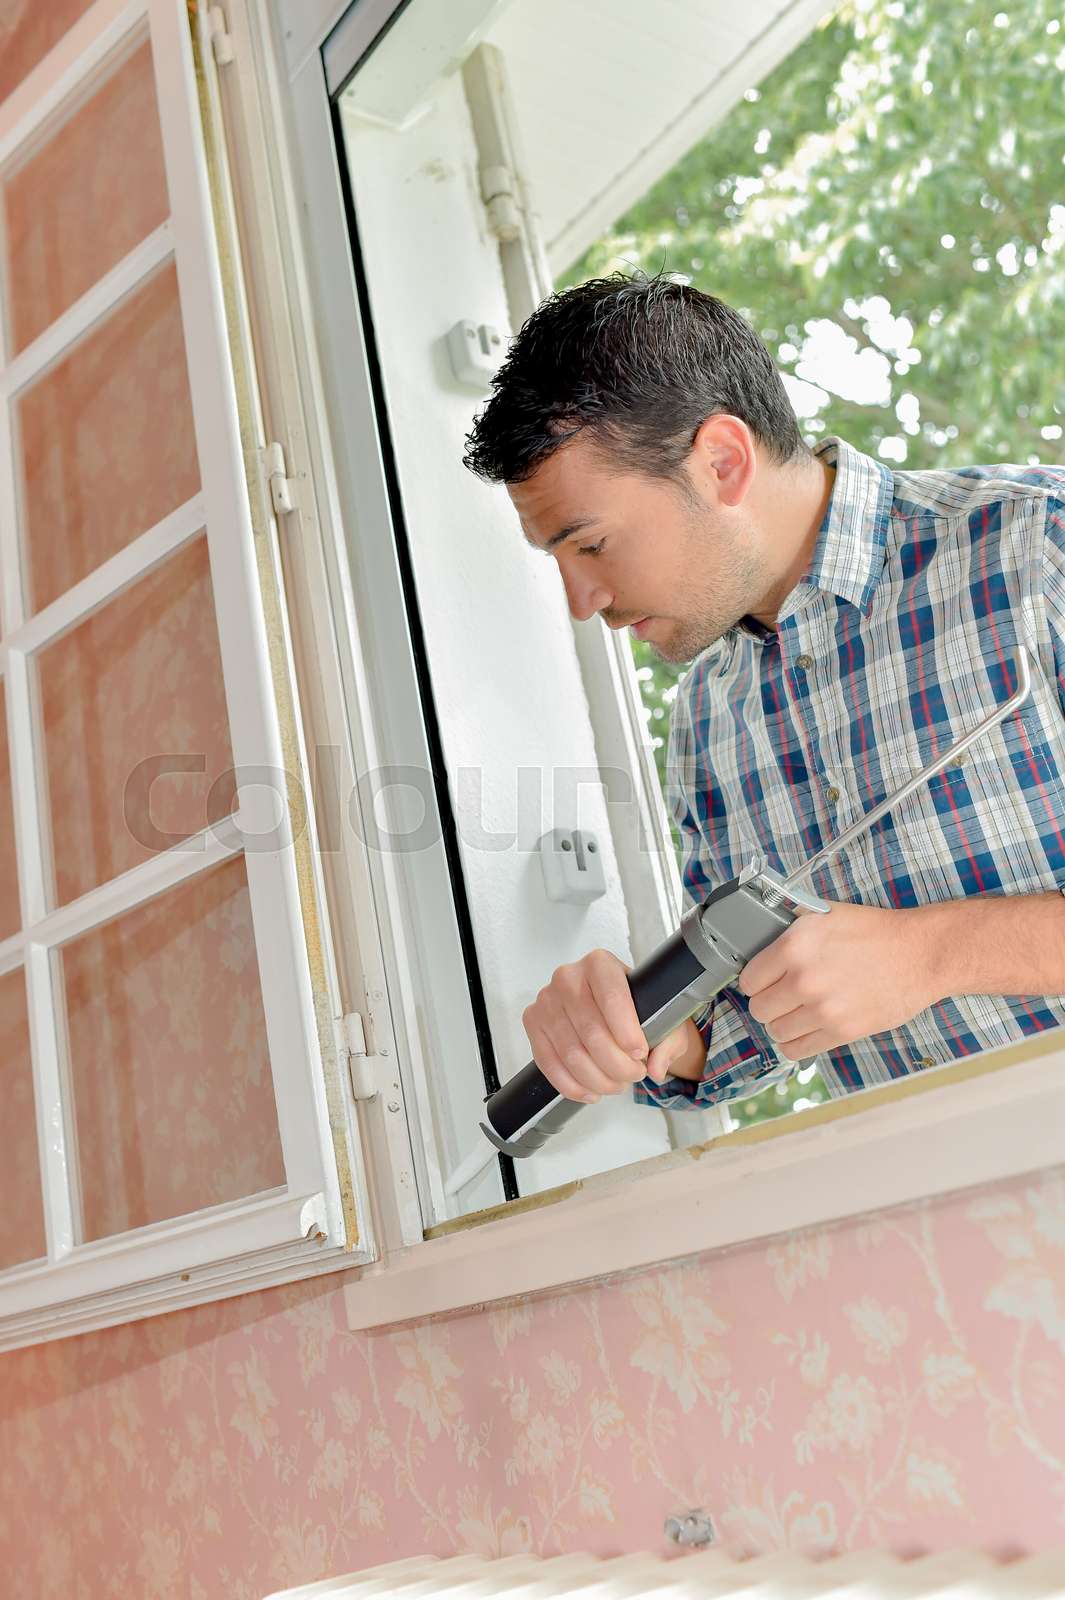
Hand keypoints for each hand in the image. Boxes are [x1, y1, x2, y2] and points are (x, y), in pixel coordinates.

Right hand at [522, 949, 695, 1101]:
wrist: (610, 1008)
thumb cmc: (635, 1008)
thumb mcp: (664, 1019)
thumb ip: (668, 1042)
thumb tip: (656, 1068)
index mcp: (600, 964)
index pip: (612, 998)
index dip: (627, 1032)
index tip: (639, 1054)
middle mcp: (568, 977)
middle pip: (591, 1031)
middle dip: (616, 1064)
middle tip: (633, 1075)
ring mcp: (546, 1000)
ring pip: (571, 1053)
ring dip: (597, 1079)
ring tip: (616, 1084)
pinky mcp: (533, 1022)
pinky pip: (548, 1062)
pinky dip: (572, 1085)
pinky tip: (591, 1091)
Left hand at [737, 899, 943, 1060]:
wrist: (919, 954)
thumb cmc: (876, 932)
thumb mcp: (825, 914)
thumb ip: (790, 926)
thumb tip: (761, 933)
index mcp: (795, 945)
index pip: (748, 980)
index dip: (755, 981)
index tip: (764, 982)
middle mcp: (804, 979)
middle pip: (758, 1009)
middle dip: (768, 1003)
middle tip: (781, 997)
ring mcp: (823, 1008)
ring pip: (776, 1032)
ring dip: (782, 1025)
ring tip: (796, 1013)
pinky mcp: (842, 1031)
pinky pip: (797, 1050)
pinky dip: (796, 1043)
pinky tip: (806, 1030)